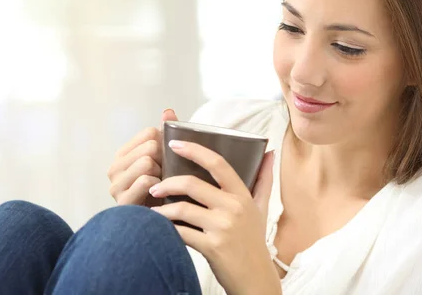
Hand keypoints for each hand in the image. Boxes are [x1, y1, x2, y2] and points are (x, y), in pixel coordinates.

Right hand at [107, 109, 177, 206]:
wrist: (162, 227)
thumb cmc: (165, 191)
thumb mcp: (167, 161)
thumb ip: (166, 134)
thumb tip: (168, 111)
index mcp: (123, 155)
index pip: (149, 133)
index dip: (165, 144)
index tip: (167, 160)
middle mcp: (114, 168)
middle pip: (149, 146)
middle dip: (164, 160)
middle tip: (167, 176)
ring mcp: (115, 186)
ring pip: (146, 161)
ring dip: (162, 174)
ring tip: (163, 188)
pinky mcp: (122, 202)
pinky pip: (145, 181)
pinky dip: (158, 187)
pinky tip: (160, 198)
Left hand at [149, 140, 280, 294]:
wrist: (256, 279)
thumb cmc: (254, 240)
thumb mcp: (261, 207)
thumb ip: (263, 178)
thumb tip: (269, 153)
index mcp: (242, 195)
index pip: (218, 163)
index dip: (194, 150)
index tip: (174, 143)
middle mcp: (233, 208)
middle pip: (192, 184)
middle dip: (168, 183)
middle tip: (155, 186)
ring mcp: (222, 228)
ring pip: (182, 209)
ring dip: (162, 209)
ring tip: (152, 210)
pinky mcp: (212, 247)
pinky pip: (181, 232)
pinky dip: (166, 229)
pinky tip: (158, 228)